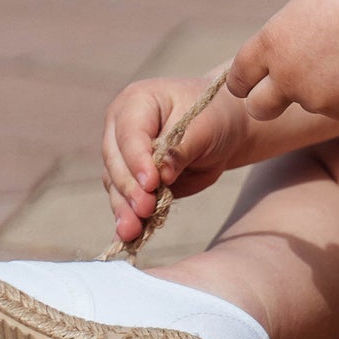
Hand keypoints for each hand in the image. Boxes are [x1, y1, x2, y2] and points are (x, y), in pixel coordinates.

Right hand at [102, 70, 249, 245]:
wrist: (222, 128)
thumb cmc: (214, 117)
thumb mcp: (204, 127)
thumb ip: (180, 149)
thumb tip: (161, 176)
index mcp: (136, 102)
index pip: (130, 134)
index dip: (138, 160)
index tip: (151, 183)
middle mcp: (120, 127)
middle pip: (116, 161)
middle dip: (130, 188)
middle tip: (145, 209)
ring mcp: (122, 155)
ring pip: (115, 184)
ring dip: (124, 209)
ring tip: (132, 231)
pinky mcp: (129, 179)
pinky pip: (124, 199)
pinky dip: (127, 217)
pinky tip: (128, 236)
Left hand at [226, 0, 338, 125]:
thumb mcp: (311, 3)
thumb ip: (287, 32)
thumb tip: (278, 52)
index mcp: (273, 43)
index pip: (240, 74)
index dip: (244, 79)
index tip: (249, 81)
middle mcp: (287, 76)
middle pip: (259, 107)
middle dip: (264, 104)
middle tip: (277, 97)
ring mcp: (316, 99)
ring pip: (310, 101)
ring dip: (322, 87)